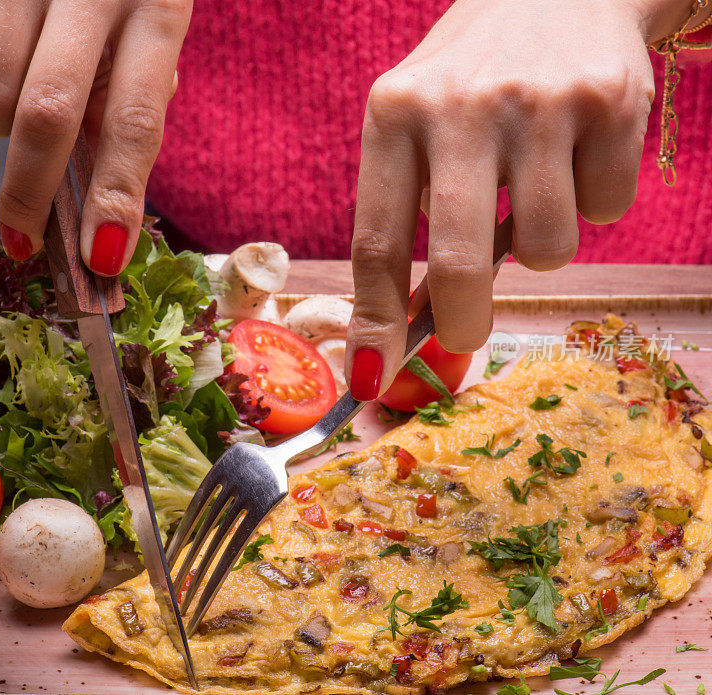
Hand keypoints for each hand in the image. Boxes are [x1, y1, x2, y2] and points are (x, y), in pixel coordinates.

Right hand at [0, 0, 190, 274]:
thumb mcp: (153, 23)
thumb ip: (133, 92)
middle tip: (23, 234)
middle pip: (46, 113)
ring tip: (20, 89)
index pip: (137, 119)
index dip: (117, 197)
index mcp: (157, 7)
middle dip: (30, 191)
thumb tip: (100, 182)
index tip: (103, 258)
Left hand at [346, 0, 664, 400]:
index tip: (372, 375)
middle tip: (467, 334)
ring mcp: (538, 102)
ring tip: (535, 187)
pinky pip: (604, 210)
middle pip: (460, 264)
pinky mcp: (609, 101)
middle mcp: (460, 106)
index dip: (375, 321)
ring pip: (547, 248)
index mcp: (394, 115)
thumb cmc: (470, 82)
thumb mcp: (418, 129)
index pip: (376, 242)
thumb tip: (410, 326)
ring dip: (542, 243)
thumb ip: (410, 217)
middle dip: (463, 323)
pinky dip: (592, 201)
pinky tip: (576, 152)